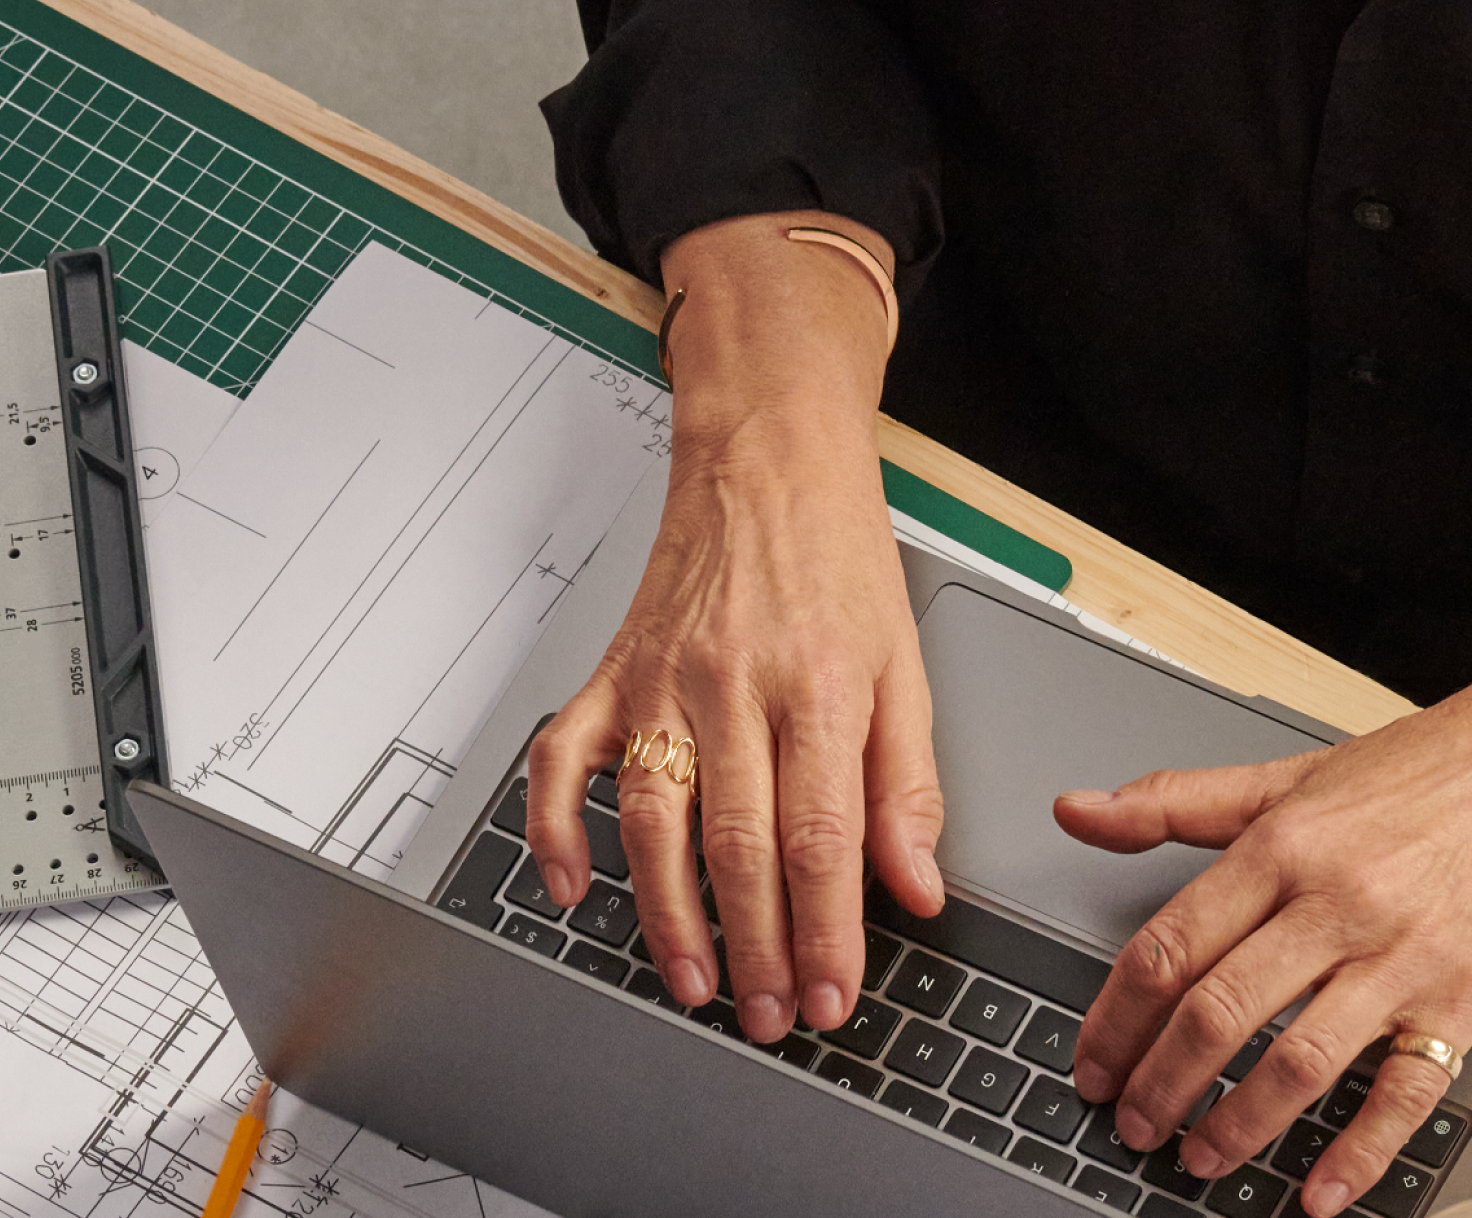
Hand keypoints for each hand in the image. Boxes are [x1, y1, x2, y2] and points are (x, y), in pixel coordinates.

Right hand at [519, 212, 943, 1047]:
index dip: (825, 932)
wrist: (766, 454)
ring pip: (654, 821)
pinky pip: (564, 761)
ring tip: (697, 983)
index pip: (821, 839)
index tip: (832, 996)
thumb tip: (915, 884)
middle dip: (758, 948)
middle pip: (739, 846)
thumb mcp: (905, 665)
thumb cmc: (837, 555)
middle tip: (769, 1016)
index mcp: (817, 687)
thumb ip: (907, 783)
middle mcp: (732, 687)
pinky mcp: (611, 675)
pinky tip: (572, 888)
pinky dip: (556, 829)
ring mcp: (660, 684)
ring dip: (670, 917)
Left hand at [1058, 621, 1471, 1216]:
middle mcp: (1338, 902)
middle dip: (1161, 1083)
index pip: (1170, 945)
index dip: (1116, 1017)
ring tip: (1201, 1156)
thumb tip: (1082, 809)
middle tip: (1131, 1122)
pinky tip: (1319, 1190)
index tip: (1092, 1059)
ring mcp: (1403, 958)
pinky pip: (1404, 1092)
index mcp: (1284, 845)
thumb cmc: (1434, 769)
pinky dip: (1358, 1152)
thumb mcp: (1293, 772)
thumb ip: (1179, 800)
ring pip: (1298, 1061)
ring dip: (1237, 1124)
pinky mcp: (1465, 999)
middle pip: (1220, 1013)